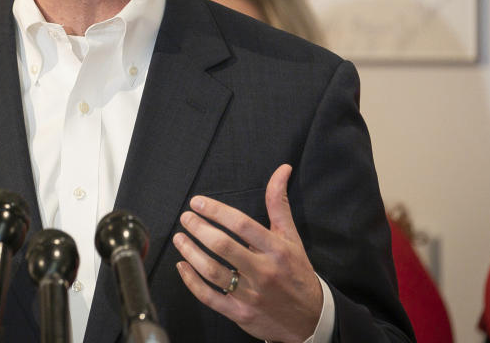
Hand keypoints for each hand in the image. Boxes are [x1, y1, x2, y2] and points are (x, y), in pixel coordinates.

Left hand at [173, 164, 322, 342]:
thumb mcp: (291, 237)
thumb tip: (282, 170)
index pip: (242, 224)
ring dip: (190, 253)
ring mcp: (251, 294)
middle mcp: (264, 271)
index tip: (197, 202)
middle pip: (223, 246)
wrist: (310, 318)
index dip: (216, 211)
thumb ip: (279, 203)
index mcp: (276, 250)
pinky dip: (191, 281)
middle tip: (186, 218)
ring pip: (213, 272)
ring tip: (179, 238)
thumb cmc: (296, 272)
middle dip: (199, 229)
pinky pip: (210, 297)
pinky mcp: (241, 313)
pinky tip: (182, 267)